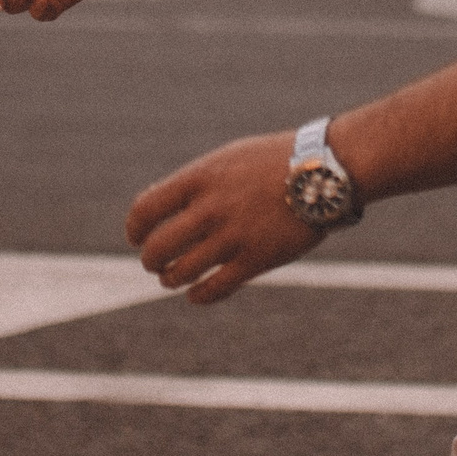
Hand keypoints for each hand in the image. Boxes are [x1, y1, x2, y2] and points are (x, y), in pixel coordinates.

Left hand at [126, 131, 322, 303]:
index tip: (135, 237)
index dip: (134, 228)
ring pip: (181, 271)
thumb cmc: (273, 161)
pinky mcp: (255, 260)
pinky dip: (198, 296)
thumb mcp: (227, 159)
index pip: (145, 209)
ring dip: (170, 279)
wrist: (322, 169)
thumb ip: (194, 184)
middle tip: (153, 262)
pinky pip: (214, 288)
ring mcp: (232, 236)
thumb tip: (159, 211)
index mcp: (199, 178)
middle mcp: (210, 208)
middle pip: (157, 247)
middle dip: (150, 259)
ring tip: (171, 277)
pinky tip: (196, 294)